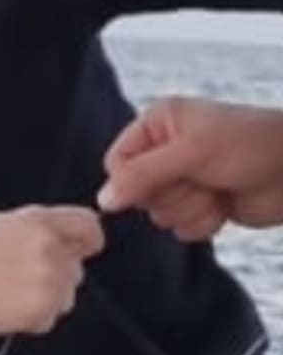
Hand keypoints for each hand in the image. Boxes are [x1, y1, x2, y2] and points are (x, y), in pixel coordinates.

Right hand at [0, 205, 103, 343]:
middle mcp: (49, 247)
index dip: (87, 241)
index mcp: (38, 221)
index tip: (82, 251)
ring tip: (8, 295)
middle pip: (77, 270)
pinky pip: (50, 319)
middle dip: (57, 278)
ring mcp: (48, 279)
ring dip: (46, 301)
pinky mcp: (42, 308)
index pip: (89, 226)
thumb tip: (66, 237)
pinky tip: (4, 310)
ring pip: (66, 297)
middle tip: (19, 281)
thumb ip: (38, 228)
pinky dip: (32, 321)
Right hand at [98, 98, 282, 236]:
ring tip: (217, 188)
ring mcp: (185, 181)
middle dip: (172, 194)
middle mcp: (166, 152)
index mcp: (158, 125)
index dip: (131, 181)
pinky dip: (204, 222)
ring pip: (161, 216)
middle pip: (138, 195)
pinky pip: (182, 229)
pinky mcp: (201, 205)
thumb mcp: (191, 153)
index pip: (117, 164)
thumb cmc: (250, 146)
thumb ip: (142, 175)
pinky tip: (225, 204)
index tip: (160, 180)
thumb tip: (103, 201)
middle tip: (202, 178)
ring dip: (191, 209)